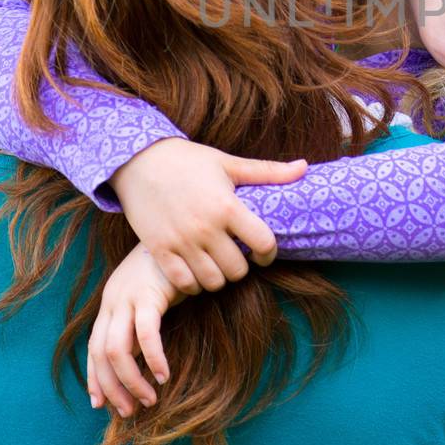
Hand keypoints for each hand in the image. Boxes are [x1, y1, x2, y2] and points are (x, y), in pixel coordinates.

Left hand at [88, 243, 182, 415]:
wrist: (182, 232)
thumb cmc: (171, 268)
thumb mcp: (150, 297)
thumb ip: (141, 321)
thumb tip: (143, 355)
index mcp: (110, 304)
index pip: (93, 349)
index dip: (95, 379)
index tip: (102, 404)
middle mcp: (113, 302)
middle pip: (101, 355)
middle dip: (113, 388)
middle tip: (128, 411)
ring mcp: (128, 298)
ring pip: (117, 350)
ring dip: (132, 380)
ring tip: (148, 400)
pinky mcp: (148, 294)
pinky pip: (146, 334)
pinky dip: (154, 358)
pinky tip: (164, 375)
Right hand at [110, 138, 307, 294]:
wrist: (139, 160)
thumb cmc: (189, 160)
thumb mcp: (229, 163)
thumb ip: (268, 172)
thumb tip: (305, 167)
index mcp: (227, 206)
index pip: (263, 243)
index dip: (269, 253)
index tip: (263, 252)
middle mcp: (205, 227)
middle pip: (237, 270)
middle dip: (242, 267)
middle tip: (236, 256)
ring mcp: (181, 241)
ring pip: (212, 282)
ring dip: (219, 278)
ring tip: (216, 263)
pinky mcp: (159, 250)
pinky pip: (184, 284)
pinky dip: (193, 283)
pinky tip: (195, 270)